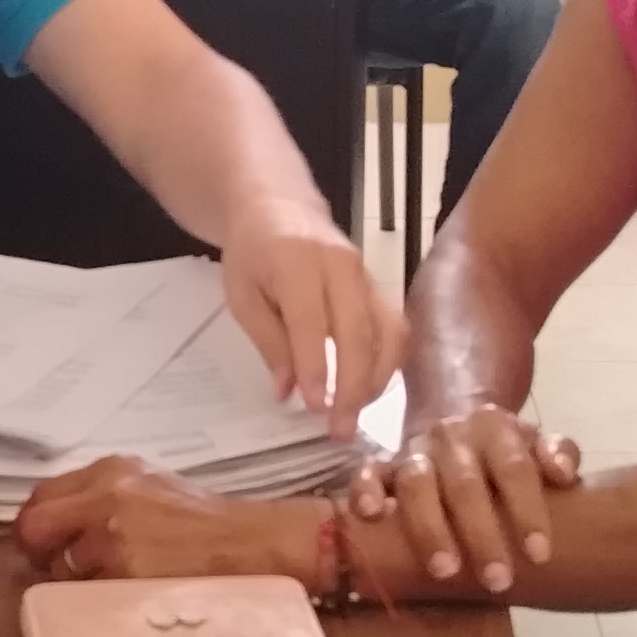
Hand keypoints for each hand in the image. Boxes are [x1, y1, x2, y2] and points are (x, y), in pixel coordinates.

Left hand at [15, 459, 328, 586]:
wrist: (253, 544)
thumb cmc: (206, 524)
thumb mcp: (150, 490)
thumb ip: (102, 498)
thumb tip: (59, 525)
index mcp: (112, 470)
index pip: (42, 495)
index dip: (36, 525)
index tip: (40, 543)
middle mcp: (107, 496)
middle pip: (34, 526)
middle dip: (36, 552)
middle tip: (53, 568)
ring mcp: (115, 537)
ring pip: (59, 568)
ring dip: (73, 582)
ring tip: (109, 582)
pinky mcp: (126, 573)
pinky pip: (86, 595)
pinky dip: (96, 601)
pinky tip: (124, 596)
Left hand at [219, 200, 403, 425]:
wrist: (280, 206)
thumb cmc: (253, 253)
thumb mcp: (242, 295)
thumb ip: (267, 340)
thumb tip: (288, 390)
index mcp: (297, 263)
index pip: (312, 322)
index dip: (316, 368)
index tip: (315, 408)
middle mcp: (341, 266)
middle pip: (358, 331)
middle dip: (353, 386)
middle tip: (341, 429)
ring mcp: (367, 274)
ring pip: (388, 332)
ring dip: (377, 380)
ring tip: (356, 415)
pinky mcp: (380, 285)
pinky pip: (394, 327)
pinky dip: (388, 363)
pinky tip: (371, 390)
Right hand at [348, 406, 581, 593]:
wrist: (455, 418)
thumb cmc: (503, 450)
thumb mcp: (536, 441)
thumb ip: (558, 451)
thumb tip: (564, 474)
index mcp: (497, 429)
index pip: (515, 468)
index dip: (527, 511)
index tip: (540, 555)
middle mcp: (453, 437)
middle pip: (465, 484)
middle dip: (481, 534)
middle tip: (499, 579)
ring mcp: (415, 450)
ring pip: (416, 482)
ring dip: (428, 526)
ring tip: (444, 570)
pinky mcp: (384, 464)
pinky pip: (367, 472)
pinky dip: (364, 491)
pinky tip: (368, 517)